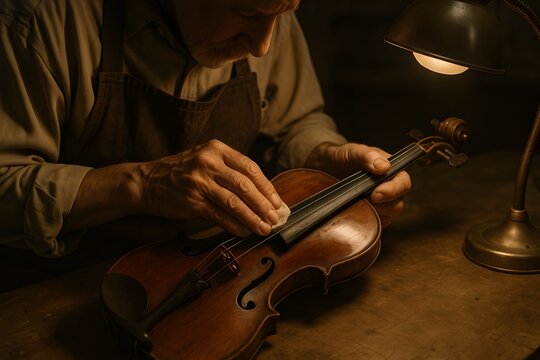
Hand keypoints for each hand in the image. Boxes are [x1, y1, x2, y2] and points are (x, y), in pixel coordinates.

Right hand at [139, 140, 282, 236]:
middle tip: (275, 217)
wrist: (146, 182)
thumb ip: (228, 170)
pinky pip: (219, 215)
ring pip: (234, 202)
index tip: (277, 201)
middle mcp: (208, 162)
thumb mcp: (204, 159)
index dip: (266, 186)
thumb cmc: (180, 172)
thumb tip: (259, 193)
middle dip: (264, 204)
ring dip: (253, 218)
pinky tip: (245, 231)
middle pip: (245, 185)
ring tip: (264, 228)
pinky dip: (235, 225)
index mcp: (216, 149)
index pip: (249, 167)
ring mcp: (199, 182)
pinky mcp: (192, 201)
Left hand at [306, 142, 411, 226]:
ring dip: (372, 213)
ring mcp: (381, 204)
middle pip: (397, 204)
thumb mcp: (354, 151)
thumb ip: (368, 155)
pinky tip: (353, 211)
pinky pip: (374, 224)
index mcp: (391, 171)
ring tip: (355, 203)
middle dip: (381, 205)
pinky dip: (364, 221)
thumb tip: (384, 167)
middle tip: (362, 199)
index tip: (375, 194)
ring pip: (387, 217)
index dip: (393, 190)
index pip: (403, 184)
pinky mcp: (372, 216)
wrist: (326, 168)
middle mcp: (390, 188)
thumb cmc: (343, 158)